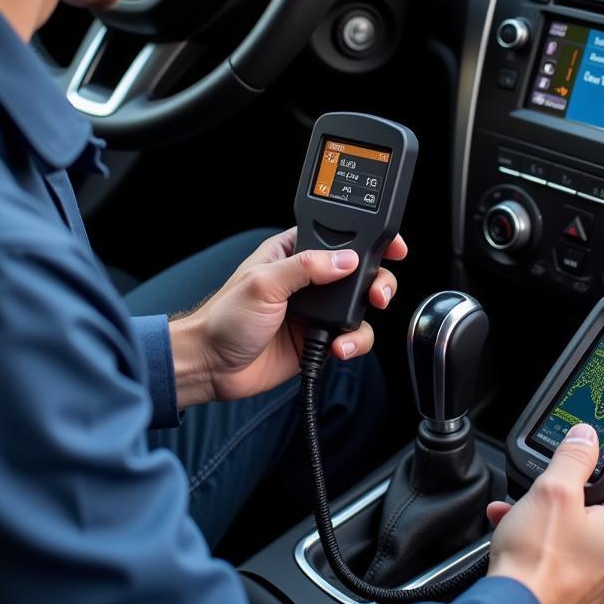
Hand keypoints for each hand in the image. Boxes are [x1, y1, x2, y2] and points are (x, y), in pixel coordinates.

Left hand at [168, 227, 406, 406]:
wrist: (211, 366)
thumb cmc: (224, 318)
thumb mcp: (263, 283)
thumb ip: (307, 267)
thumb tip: (347, 259)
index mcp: (294, 252)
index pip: (340, 237)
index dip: (368, 240)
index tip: (392, 247)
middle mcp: (310, 279)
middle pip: (361, 272)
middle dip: (377, 282)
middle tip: (377, 293)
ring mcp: (317, 310)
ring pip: (361, 307)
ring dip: (365, 318)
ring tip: (349, 328)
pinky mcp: (320, 339)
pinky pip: (352, 337)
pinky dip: (353, 343)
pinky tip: (337, 349)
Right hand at [486, 424, 603, 603]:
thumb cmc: (537, 563)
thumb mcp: (552, 491)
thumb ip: (574, 457)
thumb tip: (587, 436)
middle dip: (597, 488)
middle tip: (571, 477)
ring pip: (600, 534)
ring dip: (568, 514)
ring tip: (530, 507)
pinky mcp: (592, 598)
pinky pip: (582, 558)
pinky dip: (558, 540)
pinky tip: (524, 531)